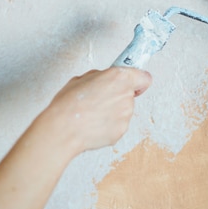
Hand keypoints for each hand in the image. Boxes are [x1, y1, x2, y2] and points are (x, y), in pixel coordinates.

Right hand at [36, 67, 151, 155]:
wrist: (64, 128)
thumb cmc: (69, 103)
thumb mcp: (82, 78)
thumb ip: (101, 77)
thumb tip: (105, 80)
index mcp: (119, 78)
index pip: (144, 77)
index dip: (137, 80)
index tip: (132, 83)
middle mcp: (126, 96)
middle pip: (130, 95)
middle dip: (118, 97)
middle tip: (99, 100)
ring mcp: (126, 115)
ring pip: (123, 111)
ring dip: (113, 112)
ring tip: (93, 114)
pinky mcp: (121, 131)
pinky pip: (118, 125)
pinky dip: (109, 126)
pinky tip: (94, 124)